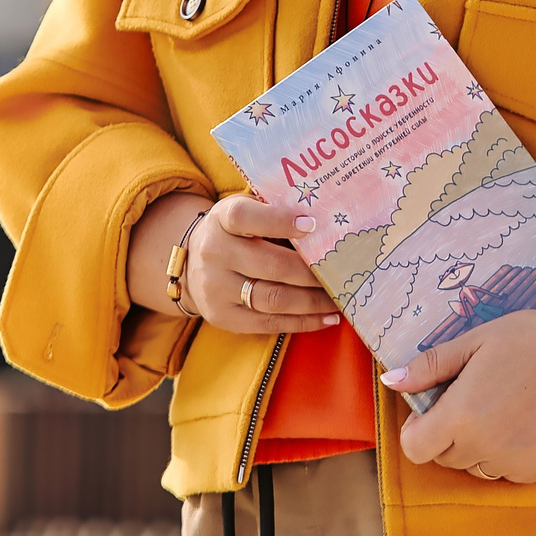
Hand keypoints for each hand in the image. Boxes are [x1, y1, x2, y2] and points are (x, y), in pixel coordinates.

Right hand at [128, 191, 339, 334]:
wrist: (191, 266)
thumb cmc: (235, 234)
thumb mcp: (243, 212)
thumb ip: (274, 213)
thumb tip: (328, 221)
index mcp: (221, 219)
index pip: (245, 217)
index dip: (278, 220)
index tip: (312, 224)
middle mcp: (213, 252)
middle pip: (271, 264)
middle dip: (312, 272)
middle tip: (344, 273)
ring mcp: (215, 288)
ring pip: (274, 298)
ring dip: (314, 301)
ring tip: (340, 298)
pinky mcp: (223, 316)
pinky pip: (269, 323)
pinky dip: (303, 322)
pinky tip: (327, 317)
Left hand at [383, 301, 535, 482]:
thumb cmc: (528, 340)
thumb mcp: (472, 343)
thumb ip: (428, 367)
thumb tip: (390, 380)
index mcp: (461, 416)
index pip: (415, 449)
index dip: (416, 431)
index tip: (430, 411)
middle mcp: (484, 447)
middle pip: (444, 458)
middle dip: (446, 435)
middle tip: (469, 401)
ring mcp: (514, 462)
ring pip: (475, 468)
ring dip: (475, 448)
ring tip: (496, 411)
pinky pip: (506, 472)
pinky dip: (505, 455)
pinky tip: (520, 423)